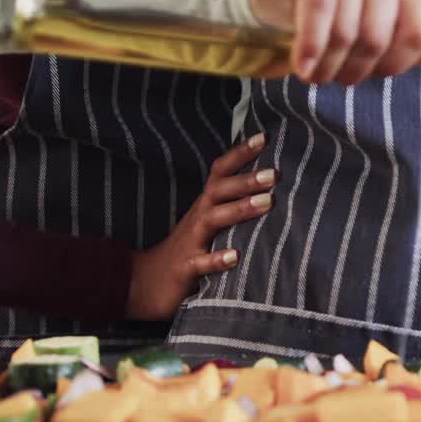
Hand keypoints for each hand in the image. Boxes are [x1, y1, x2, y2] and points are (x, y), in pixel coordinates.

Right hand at [126, 134, 275, 319]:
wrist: (145, 284)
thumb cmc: (188, 250)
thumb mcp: (208, 224)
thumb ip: (231, 206)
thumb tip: (270, 189)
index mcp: (205, 205)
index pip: (221, 172)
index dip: (240, 154)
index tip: (265, 137)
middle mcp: (198, 218)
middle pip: (220, 191)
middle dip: (247, 180)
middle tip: (275, 173)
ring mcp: (190, 242)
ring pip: (213, 220)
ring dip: (239, 209)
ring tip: (267, 202)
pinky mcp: (185, 269)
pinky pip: (201, 263)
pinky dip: (217, 259)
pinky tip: (235, 256)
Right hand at [249, 0, 420, 84]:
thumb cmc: (337, 7)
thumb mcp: (379, 24)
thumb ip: (415, 33)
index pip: (420, 35)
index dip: (393, 65)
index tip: (370, 75)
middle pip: (378, 37)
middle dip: (353, 70)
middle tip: (334, 78)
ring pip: (346, 28)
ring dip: (327, 65)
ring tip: (314, 74)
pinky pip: (319, 6)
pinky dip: (311, 44)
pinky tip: (302, 65)